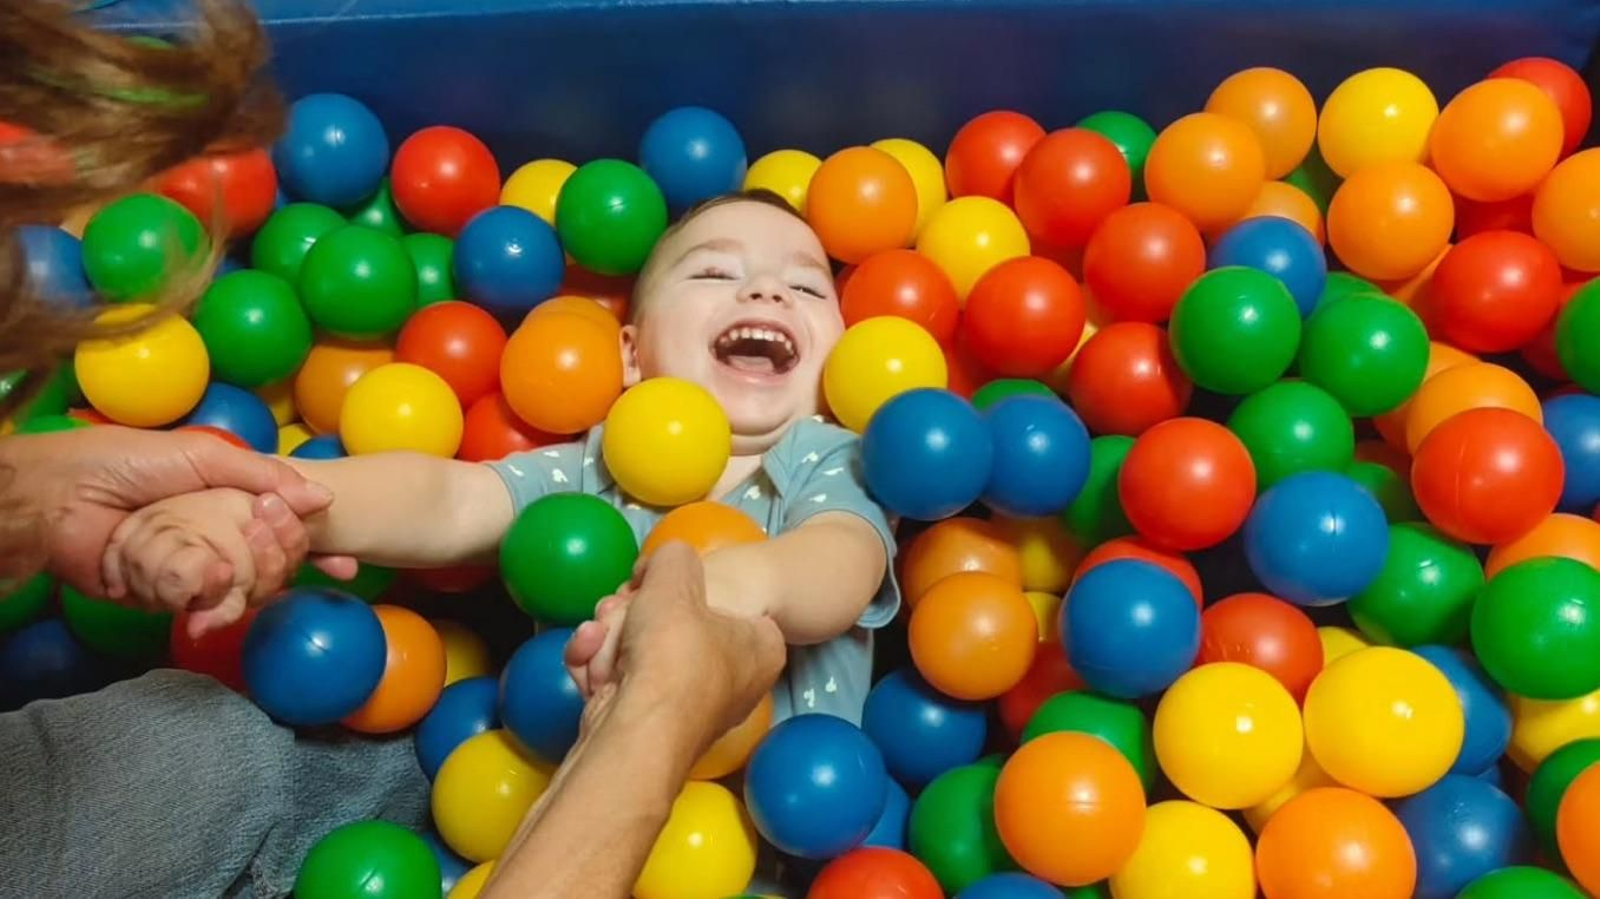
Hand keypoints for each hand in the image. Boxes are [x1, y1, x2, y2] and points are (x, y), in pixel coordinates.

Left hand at [2, 427, 353, 593]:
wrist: (64, 494)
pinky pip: (202, 603)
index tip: (346, 564)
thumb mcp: (204, 455)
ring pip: (244, 590)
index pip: (282, 531)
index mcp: (227, 504)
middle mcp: (216, 539)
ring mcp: (192, 570)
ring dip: (252, 576)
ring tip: (236, 559)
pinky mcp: (166, 595)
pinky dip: (207, 593)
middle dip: (285, 556)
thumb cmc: (127, 463)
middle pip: (272, 566)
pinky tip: (210, 580)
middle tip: (281, 534)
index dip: (315, 548)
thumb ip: (266, 475)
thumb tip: (323, 498)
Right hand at [564, 543, 785, 737]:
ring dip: (609, 636)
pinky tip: (588, 657)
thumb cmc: (671, 655)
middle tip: (620, 610)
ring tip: (599, 636)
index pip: (728, 599)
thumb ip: (673, 556)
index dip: (686, 587)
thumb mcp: (675, 577)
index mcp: (761, 648)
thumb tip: (663, 565)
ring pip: (640, 649)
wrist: (634, 734)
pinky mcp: (647, 723)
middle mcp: (732, 681)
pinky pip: (621, 679)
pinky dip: (598, 666)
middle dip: (632, 613)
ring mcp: (687, 706)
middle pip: (674, 624)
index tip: (659, 585)